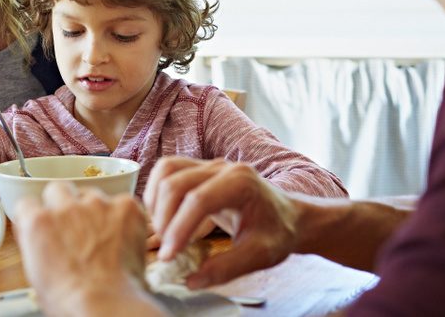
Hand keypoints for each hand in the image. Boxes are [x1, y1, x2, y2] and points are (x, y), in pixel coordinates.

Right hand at [15, 182, 163, 315]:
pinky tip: (122, 238)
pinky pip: (122, 202)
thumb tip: (35, 234)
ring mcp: (97, 204)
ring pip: (91, 194)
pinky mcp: (125, 206)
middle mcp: (65, 207)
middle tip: (73, 226)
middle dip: (63, 203)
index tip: (44, 225)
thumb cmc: (71, 301)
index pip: (28, 203)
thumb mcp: (35, 274)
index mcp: (37, 223)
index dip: (37, 216)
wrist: (106, 305)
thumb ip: (33, 243)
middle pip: (58, 189)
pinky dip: (123, 217)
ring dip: (94, 210)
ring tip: (102, 238)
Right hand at [144, 157, 300, 287]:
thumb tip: (191, 280)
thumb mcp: (260, 255)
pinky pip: (168, 171)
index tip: (170, 256)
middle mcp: (223, 167)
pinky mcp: (200, 169)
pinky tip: (164, 218)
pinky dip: (158, 193)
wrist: (288, 216)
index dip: (179, 229)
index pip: (199, 200)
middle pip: (176, 183)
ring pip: (166, 171)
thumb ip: (227, 268)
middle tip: (166, 251)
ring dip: (156, 202)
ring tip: (163, 233)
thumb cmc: (278, 232)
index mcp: (241, 183)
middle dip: (164, 219)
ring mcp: (210, 165)